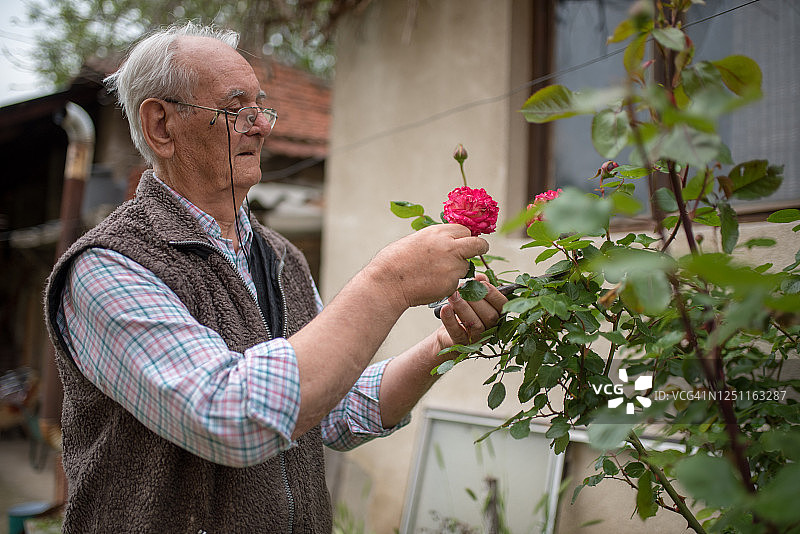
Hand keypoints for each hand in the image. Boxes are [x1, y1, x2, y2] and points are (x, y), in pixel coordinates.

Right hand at [365, 224, 488, 308]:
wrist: (387, 283)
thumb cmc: (394, 261)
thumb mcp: (416, 240)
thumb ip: (436, 240)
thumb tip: (449, 241)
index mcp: (438, 232)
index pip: (465, 230)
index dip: (464, 237)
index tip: (463, 243)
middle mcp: (449, 246)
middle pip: (478, 245)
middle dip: (479, 248)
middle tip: (475, 253)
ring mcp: (452, 266)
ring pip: (466, 266)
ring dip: (457, 270)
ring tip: (435, 273)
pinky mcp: (451, 283)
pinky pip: (456, 282)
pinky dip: (448, 284)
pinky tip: (431, 283)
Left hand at [436, 273, 506, 346]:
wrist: (448, 334)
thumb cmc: (464, 312)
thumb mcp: (473, 298)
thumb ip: (480, 287)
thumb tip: (481, 277)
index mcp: (497, 316)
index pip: (503, 306)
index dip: (494, 294)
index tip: (482, 283)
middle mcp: (490, 329)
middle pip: (490, 316)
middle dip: (476, 299)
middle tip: (462, 287)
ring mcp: (476, 338)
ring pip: (475, 324)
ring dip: (463, 307)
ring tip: (453, 296)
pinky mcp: (461, 344)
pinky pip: (457, 332)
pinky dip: (450, 319)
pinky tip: (445, 308)